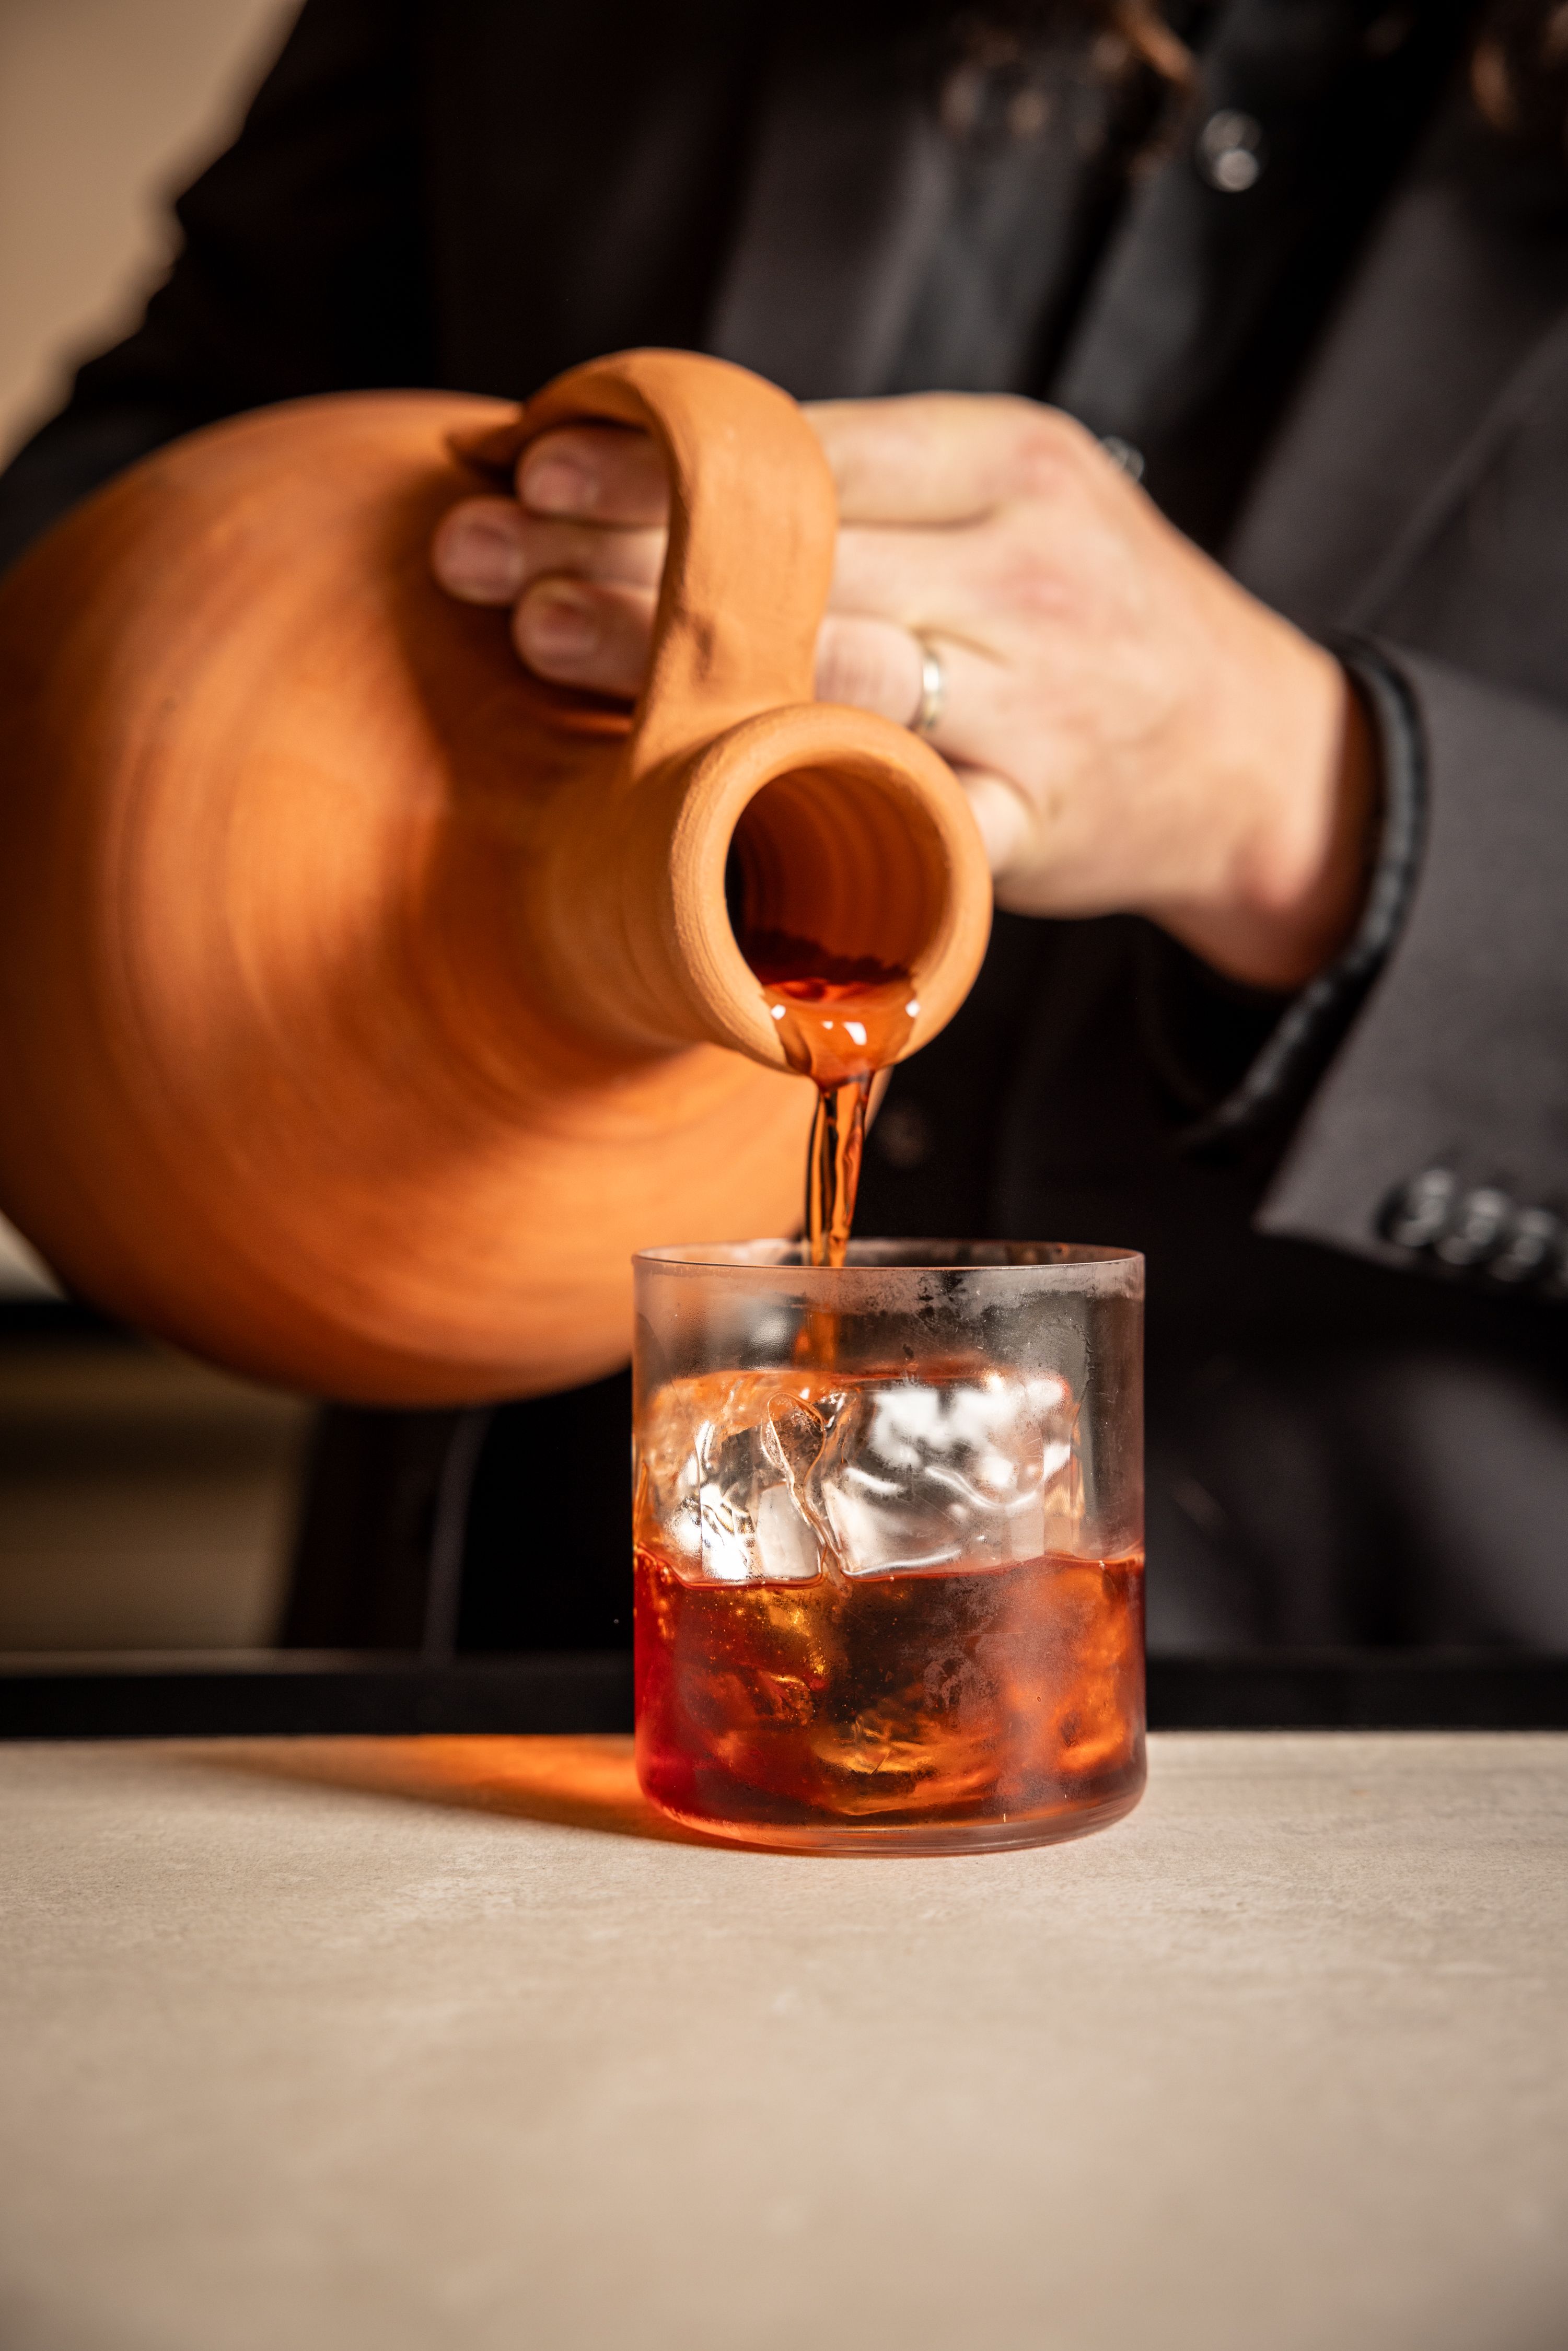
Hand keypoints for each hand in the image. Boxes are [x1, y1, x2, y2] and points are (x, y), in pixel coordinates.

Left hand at [431, 395, 1373, 991]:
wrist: (1254, 754)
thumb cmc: (1089, 620)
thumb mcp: (1005, 503)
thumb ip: (863, 487)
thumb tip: (640, 474)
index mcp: (1011, 463)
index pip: (804, 443)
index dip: (656, 456)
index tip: (530, 459)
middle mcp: (1024, 573)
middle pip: (796, 549)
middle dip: (623, 547)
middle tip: (480, 556)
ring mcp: (1031, 707)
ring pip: (826, 671)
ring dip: (667, 658)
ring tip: (534, 641)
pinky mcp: (1026, 828)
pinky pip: (890, 822)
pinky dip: (785, 812)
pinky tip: (663, 807)